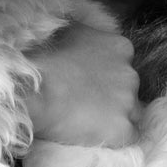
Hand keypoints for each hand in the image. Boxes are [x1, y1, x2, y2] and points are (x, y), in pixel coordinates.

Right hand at [23, 21, 141, 147]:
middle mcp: (131, 74)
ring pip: (132, 114)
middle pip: (129, 90)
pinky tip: (92, 133)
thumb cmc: (44, 57)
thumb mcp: (68, 29)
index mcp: (121, 48)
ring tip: (88, 120)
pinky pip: (127, 136)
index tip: (90, 83)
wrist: (34, 88)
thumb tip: (85, 35)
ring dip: (115, 117)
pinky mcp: (123, 130)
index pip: (124, 65)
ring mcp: (129, 103)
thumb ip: (87, 34)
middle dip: (113, 97)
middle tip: (86, 103)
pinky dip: (112, 137)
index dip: (107, 77)